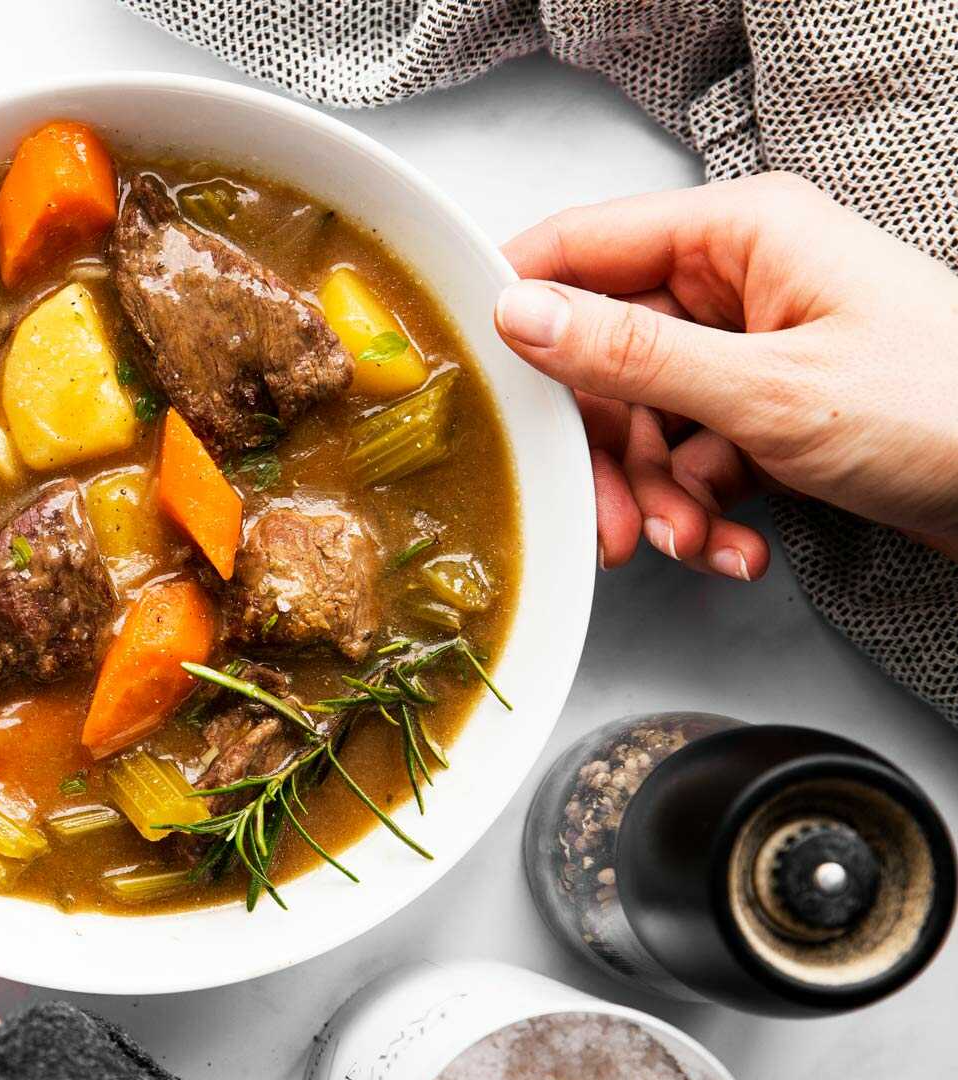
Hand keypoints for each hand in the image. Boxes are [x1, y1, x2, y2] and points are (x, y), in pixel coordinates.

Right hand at [494, 172, 957, 577]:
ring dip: (655, 495)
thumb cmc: (947, 413)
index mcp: (738, 233)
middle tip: (605, 520)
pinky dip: (701, 507)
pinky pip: (692, 451)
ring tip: (694, 542)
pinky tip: (734, 545)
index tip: (471, 376)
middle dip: (602, 450)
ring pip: (644, 417)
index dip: (515, 307)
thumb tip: (518, 314)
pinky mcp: (772, 406)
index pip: (579, 245)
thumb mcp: (768, 392)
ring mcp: (756, 345)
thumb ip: (630, 355)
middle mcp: (740, 280)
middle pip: (605, 354)